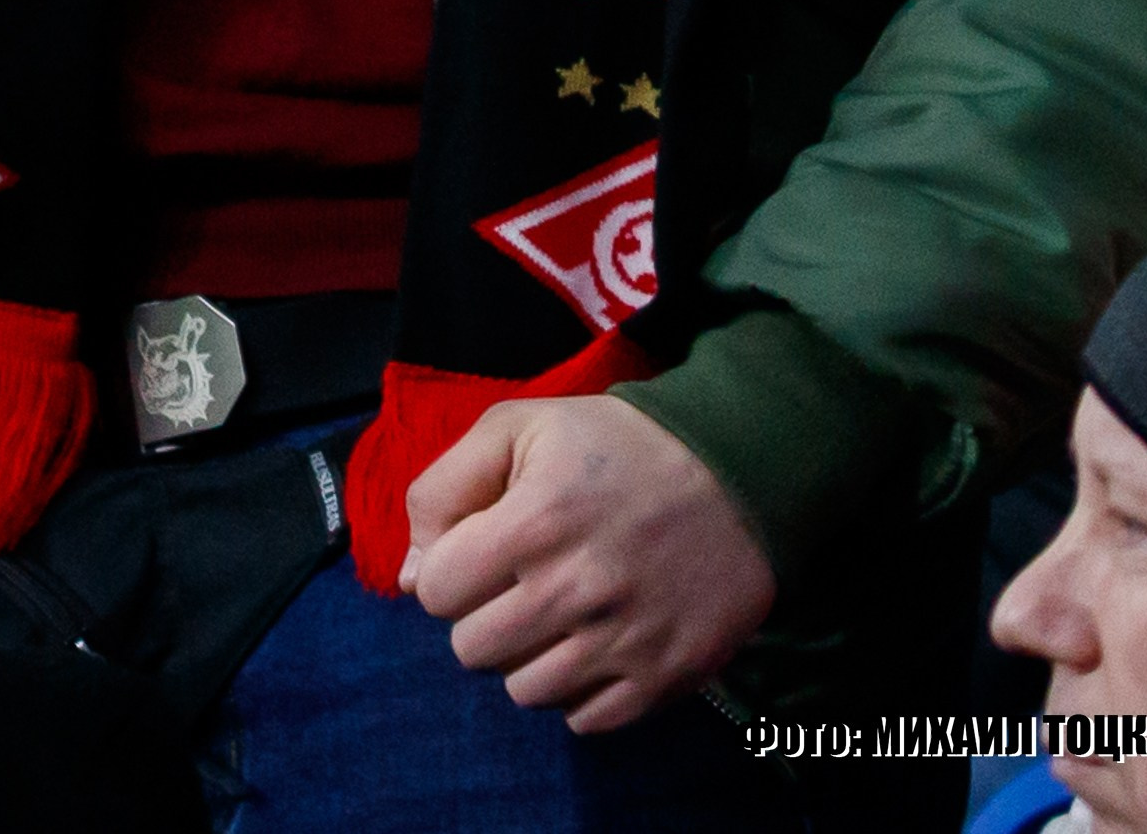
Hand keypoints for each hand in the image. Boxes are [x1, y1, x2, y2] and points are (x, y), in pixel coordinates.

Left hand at [404, 391, 775, 731]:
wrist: (737, 471)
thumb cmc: (614, 445)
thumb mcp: (519, 426)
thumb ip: (445, 488)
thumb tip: (409, 577)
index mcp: (533, 522)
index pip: (434, 590)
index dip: (447, 569)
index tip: (480, 550)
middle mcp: (574, 592)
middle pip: (472, 649)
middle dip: (483, 614)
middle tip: (521, 580)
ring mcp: (622, 643)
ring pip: (524, 692)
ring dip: (529, 655)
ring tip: (560, 610)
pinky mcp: (663, 679)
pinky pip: (584, 721)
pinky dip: (579, 690)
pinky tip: (596, 640)